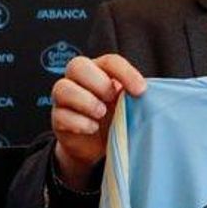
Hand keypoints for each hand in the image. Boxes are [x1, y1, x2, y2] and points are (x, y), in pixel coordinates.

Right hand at [50, 53, 147, 189]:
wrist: (96, 146)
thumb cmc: (114, 118)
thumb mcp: (128, 105)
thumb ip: (134, 96)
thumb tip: (149, 94)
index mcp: (100, 70)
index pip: (110, 61)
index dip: (125, 72)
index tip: (140, 90)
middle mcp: (78, 79)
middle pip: (77, 65)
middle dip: (98, 82)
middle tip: (112, 99)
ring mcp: (64, 99)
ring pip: (62, 88)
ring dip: (85, 101)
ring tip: (101, 113)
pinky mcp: (57, 119)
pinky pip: (61, 115)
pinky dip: (79, 122)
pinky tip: (92, 128)